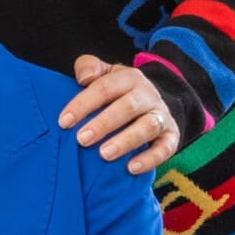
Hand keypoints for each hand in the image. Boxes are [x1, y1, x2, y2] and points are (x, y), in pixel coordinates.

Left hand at [60, 57, 179, 176]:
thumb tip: (84, 78)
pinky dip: (150, 158)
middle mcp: (147, 95)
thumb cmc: (117, 91)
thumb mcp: (104, 73)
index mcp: (129, 78)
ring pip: (148, 126)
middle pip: (127, 107)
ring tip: (104, 154)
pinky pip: (165, 148)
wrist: (153, 102)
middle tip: (82, 139)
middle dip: (103, 123)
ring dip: (126, 141)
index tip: (64, 122)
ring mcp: (161, 115)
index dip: (84, 104)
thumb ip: (89, 67)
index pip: (105, 87)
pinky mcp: (171, 135)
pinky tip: (131, 168)